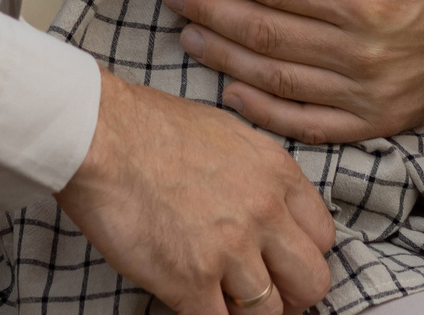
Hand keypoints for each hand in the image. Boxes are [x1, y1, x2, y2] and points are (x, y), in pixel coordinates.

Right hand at [56, 67, 334, 314]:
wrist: (100, 135)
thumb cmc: (151, 127)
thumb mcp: (229, 133)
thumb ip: (261, 175)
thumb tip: (273, 209)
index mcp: (277, 174)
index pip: (324, 237)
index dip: (303, 255)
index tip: (282, 261)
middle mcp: (264, 213)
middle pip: (312, 282)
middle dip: (292, 294)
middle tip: (264, 293)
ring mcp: (229, 251)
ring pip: (270, 313)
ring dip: (247, 310)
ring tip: (222, 296)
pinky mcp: (190, 282)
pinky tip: (193, 300)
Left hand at [162, 0, 423, 142]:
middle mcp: (362, 52)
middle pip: (265, 33)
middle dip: (210, 10)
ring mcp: (366, 95)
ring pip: (276, 79)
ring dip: (224, 58)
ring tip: (187, 34)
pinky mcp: (374, 122)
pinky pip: (306, 124)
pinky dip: (264, 111)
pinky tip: (231, 92)